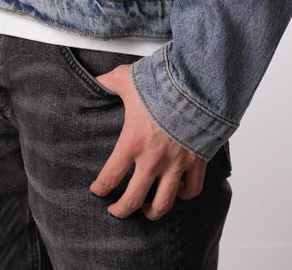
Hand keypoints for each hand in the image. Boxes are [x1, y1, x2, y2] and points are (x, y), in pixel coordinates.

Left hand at [89, 63, 206, 219]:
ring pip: (162, 203)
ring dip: (152, 212)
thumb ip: (110, 82)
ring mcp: (176, 163)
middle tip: (116, 212)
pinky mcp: (197, 161)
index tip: (97, 190)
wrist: (197, 83)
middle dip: (122, 210)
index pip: (110, 176)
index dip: (100, 187)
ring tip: (145, 211)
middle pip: (133, 199)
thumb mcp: (128, 79)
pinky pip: (192, 189)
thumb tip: (94, 78)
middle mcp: (153, 159)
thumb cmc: (162, 81)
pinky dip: (184, 195)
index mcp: (132, 141)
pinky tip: (177, 191)